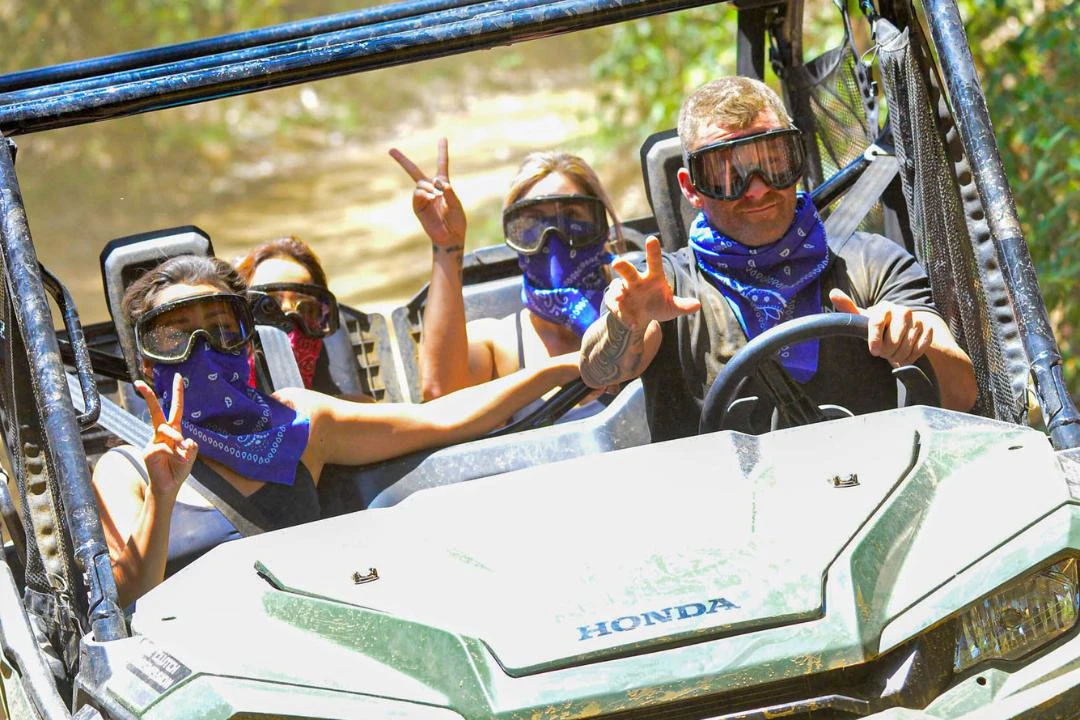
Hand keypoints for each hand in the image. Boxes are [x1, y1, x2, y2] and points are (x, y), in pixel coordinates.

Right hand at [135, 375, 196, 499]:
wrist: (168, 487)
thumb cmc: (178, 470)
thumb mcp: (190, 456)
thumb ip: (191, 447)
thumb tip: (186, 440)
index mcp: (174, 431)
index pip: (176, 409)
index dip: (178, 393)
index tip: (179, 376)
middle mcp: (162, 434)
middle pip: (157, 412)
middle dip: (148, 396)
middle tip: (138, 382)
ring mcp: (154, 442)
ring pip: (167, 431)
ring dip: (178, 443)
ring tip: (182, 458)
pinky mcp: (149, 451)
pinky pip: (164, 448)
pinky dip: (174, 455)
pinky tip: (175, 463)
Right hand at [389, 138, 466, 249]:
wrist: (450, 237)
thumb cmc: (456, 221)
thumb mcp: (457, 205)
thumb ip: (450, 193)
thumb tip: (439, 183)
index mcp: (443, 185)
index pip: (442, 165)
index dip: (442, 151)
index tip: (442, 138)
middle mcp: (431, 189)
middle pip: (414, 171)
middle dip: (402, 160)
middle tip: (390, 149)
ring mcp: (422, 198)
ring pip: (420, 183)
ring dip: (428, 187)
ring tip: (436, 196)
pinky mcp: (417, 207)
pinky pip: (417, 194)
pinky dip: (424, 193)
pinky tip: (431, 197)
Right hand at [607, 236, 700, 330]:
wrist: (641, 319)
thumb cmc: (658, 306)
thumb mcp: (672, 307)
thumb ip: (683, 305)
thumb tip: (697, 305)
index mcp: (653, 277)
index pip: (654, 262)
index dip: (652, 251)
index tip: (651, 239)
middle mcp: (636, 281)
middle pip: (628, 271)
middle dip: (622, 266)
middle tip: (617, 263)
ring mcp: (623, 291)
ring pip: (617, 287)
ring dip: (617, 292)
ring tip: (620, 298)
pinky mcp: (614, 303)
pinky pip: (615, 306)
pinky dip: (622, 314)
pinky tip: (633, 323)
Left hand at [830, 289, 933, 366]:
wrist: (899, 331)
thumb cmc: (876, 326)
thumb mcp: (861, 320)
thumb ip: (848, 309)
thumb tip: (833, 293)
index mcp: (884, 308)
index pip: (877, 321)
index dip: (875, 338)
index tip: (873, 351)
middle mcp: (902, 311)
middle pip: (894, 338)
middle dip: (887, 351)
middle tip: (883, 353)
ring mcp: (917, 319)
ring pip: (907, 344)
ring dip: (899, 355)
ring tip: (893, 355)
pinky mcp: (928, 328)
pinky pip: (921, 347)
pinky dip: (912, 355)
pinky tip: (905, 355)